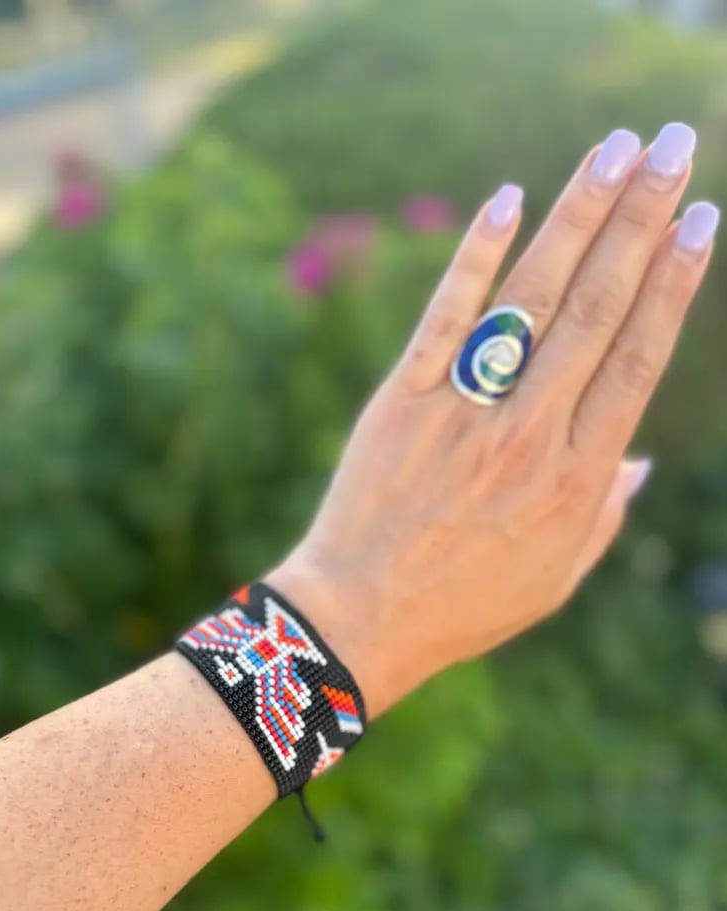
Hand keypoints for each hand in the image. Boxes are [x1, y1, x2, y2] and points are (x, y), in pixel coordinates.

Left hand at [268, 124, 718, 717]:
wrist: (361, 616)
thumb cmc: (464, 605)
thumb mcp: (555, 578)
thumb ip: (603, 513)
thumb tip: (638, 460)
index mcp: (576, 476)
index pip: (638, 358)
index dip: (673, 283)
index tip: (700, 222)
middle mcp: (529, 433)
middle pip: (597, 309)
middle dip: (642, 221)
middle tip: (676, 150)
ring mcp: (464, 411)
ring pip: (532, 298)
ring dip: (578, 216)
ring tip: (617, 150)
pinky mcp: (403, 398)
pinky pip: (445, 316)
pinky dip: (476, 255)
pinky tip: (509, 199)